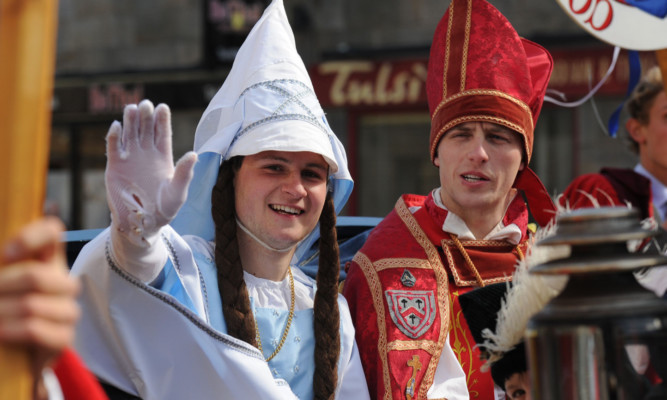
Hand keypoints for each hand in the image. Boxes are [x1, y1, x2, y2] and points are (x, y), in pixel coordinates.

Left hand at [0, 217, 78, 379]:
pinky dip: (10, 331)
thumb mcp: (1, 278)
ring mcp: (65, 310)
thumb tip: (14, 238)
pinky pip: (38, 329)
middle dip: (0, 288)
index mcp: (44, 259)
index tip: (7, 254)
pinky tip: (0, 333)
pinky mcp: (64, 338)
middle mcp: (60, 280)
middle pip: (37, 275)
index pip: (52, 231)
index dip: (33, 237)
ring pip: (34, 304)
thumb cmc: (2, 307)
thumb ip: (3, 258)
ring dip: (0, 312)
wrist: (6, 354)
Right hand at [105, 99, 196, 246]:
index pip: (163, 133)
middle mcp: (146, 153)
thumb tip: (194, 154)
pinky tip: (116, 126)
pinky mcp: (115, 165)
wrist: (143, 223)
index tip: (162, 107)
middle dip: (145, 115)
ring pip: (129, 133)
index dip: (162, 119)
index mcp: (163, 156)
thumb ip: (184, 174)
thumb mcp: (178, 193)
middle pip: (145, 128)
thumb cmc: (165, 209)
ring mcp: (130, 157)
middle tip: (146, 105)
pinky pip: (113, 146)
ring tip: (132, 109)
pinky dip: (113, 136)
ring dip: (130, 120)